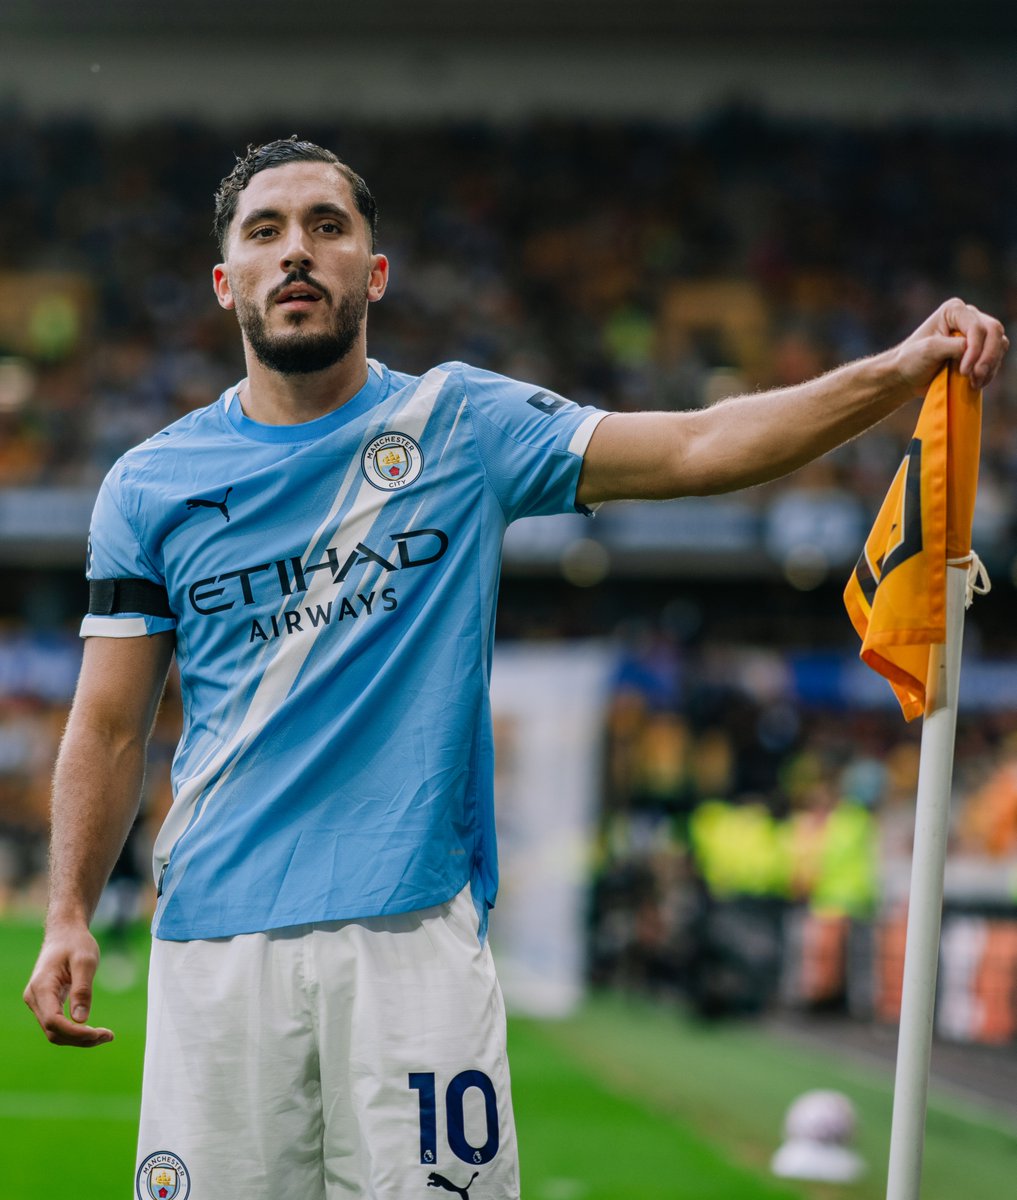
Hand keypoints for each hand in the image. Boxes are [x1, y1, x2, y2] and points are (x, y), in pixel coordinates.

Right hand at [23, 925, 113, 1046]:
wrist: (65, 933)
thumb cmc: (76, 943)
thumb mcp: (85, 961)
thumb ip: (82, 990)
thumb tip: (81, 1020)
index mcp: (42, 987)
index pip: (54, 1021)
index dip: (76, 1033)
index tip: (99, 1033)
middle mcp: (35, 998)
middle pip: (53, 1032)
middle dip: (80, 1039)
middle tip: (108, 1036)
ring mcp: (38, 1002)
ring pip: (54, 1032)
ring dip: (78, 1039)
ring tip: (105, 1036)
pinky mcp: (46, 1004)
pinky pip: (57, 1024)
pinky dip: (75, 1031)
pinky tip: (94, 1031)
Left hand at [894, 298, 1008, 392]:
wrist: (908, 375)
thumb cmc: (912, 360)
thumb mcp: (928, 351)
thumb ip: (952, 346)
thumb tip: (971, 348)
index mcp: (954, 310)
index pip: (976, 327)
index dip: (975, 350)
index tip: (964, 371)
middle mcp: (969, 316)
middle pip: (994, 332)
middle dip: (988, 357)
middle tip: (976, 378)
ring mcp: (977, 332)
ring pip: (999, 344)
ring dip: (990, 366)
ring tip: (975, 382)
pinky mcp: (981, 348)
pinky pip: (997, 357)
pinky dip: (990, 370)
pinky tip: (977, 382)